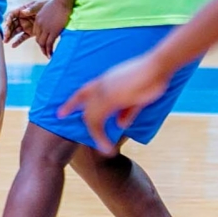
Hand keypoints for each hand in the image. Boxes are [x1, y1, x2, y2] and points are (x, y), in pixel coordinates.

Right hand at [3, 0, 46, 46]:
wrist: (55, 10)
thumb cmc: (45, 4)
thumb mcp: (38, 5)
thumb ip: (31, 9)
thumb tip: (23, 11)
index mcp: (21, 10)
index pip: (11, 15)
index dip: (8, 19)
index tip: (7, 24)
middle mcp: (21, 19)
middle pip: (12, 24)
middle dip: (7, 30)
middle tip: (5, 36)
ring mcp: (25, 26)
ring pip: (15, 32)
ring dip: (10, 36)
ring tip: (5, 41)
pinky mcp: (30, 32)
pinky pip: (22, 37)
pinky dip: (18, 41)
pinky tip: (13, 46)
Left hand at [33, 0, 70, 57]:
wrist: (62, 1)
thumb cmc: (57, 3)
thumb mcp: (47, 9)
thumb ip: (45, 17)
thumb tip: (47, 20)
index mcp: (38, 20)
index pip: (36, 33)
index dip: (40, 39)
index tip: (44, 44)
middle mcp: (39, 25)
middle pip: (38, 39)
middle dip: (42, 47)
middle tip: (46, 52)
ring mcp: (46, 28)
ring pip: (42, 43)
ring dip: (45, 51)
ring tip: (48, 56)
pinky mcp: (53, 31)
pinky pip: (49, 44)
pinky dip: (49, 50)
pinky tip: (51, 54)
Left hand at [57, 54, 171, 153]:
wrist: (158, 67)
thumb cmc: (152, 78)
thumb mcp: (138, 97)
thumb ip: (128, 110)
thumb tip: (120, 123)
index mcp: (106, 81)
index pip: (83, 91)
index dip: (72, 101)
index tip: (61, 111)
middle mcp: (101, 85)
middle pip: (81, 101)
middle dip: (69, 108)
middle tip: (59, 116)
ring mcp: (104, 92)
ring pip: (90, 117)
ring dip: (96, 135)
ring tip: (105, 150)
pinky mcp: (110, 99)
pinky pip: (99, 123)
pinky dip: (101, 138)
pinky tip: (107, 148)